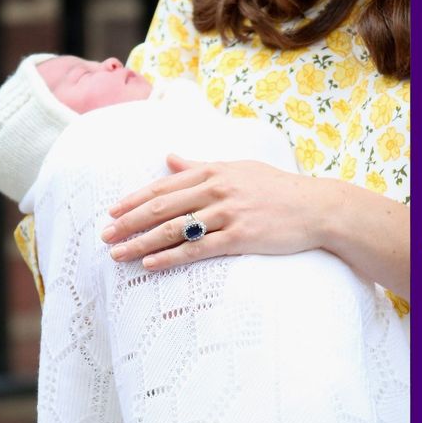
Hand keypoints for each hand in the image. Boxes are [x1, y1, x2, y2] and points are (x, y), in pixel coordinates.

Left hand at [102, 155, 321, 270]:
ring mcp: (227, 213)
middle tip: (105, 236)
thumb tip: (170, 157)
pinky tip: (151, 265)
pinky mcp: (239, 237)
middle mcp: (216, 189)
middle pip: (162, 207)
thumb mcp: (238, 169)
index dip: (134, 200)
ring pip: (174, 229)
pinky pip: (197, 249)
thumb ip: (201, 166)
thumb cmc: (276, 189)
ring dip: (142, 243)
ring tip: (119, 254)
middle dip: (129, 222)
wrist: (316, 207)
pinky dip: (171, 257)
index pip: (164, 186)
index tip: (112, 212)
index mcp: (213, 172)